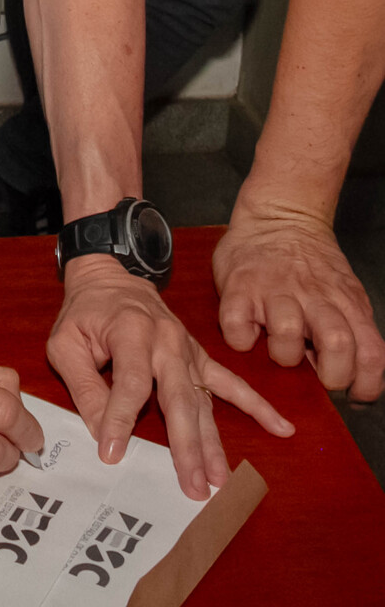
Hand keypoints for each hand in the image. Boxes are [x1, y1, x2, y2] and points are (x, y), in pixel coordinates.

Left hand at [48, 257, 293, 499]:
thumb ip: (84, 386)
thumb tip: (100, 432)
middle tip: (193, 487)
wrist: (110, 277)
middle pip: (178, 398)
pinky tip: (281, 427)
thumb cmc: (84, 313)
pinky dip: (257, 406)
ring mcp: (187, 350)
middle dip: (186, 446)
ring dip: (213, 443)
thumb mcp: (65, 343)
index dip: (120, 419)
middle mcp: (166, 341)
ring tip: (219, 481)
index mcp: (130, 332)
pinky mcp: (199, 357)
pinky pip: (231, 383)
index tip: (112, 454)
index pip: (130, 383)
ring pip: (203, 401)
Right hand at [215, 209, 384, 401]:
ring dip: (284, 353)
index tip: (352, 392)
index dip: (365, 385)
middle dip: (329, 374)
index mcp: (347, 302)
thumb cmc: (310, 264)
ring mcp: (275, 290)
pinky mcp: (239, 286)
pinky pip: (236, 326)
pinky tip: (246, 333)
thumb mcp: (342, 290)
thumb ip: (346, 326)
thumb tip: (341, 377)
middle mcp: (315, 296)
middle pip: (338, 344)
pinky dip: (240, 340)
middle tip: (316, 373)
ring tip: (279, 347)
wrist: (279, 214)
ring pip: (288, 334)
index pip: (372, 354)